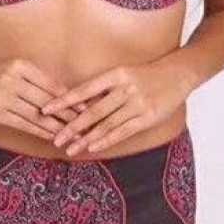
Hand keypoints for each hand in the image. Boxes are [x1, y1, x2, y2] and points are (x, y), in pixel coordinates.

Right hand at [0, 56, 85, 141]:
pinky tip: (51, 137)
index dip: (69, 97)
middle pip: (46, 101)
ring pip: (36, 115)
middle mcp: (12, 80)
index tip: (85, 106)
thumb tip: (66, 94)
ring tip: (71, 135)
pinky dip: (39, 131)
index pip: (50, 84)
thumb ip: (37, 79)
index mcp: (21, 66)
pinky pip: (23, 124)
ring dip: (56, 127)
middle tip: (85, 124)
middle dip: (67, 114)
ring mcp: (3, 98)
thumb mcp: (16, 66)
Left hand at [40, 62, 188, 154]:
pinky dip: (106, 140)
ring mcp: (137, 103)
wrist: (178, 73)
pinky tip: (92, 147)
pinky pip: (123, 131)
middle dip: (72, 126)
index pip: (84, 89)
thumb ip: (104, 88)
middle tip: (55, 138)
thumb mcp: (124, 73)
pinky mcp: (148, 117)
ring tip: (70, 149)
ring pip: (106, 124)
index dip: (64, 100)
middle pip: (93, 111)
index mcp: (116, 74)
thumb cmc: (146, 74)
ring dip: (86, 138)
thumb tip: (78, 103)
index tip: (46, 109)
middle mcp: (125, 88)